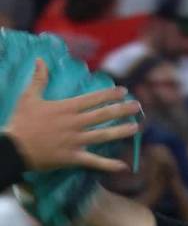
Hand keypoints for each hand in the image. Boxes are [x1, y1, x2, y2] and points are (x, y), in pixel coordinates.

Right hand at [4, 59, 140, 171]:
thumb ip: (39, 79)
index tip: (124, 91)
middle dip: (122, 110)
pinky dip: (108, 165)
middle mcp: (75, 123)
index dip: (110, 94)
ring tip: (136, 127)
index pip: (93, 99)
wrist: (11, 148)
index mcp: (67, 108)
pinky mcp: (72, 157)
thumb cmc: (21, 122)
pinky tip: (124, 166)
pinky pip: (93, 161)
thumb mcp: (28, 97)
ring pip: (103, 135)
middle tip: (138, 106)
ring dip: (121, 131)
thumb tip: (40, 60)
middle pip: (103, 115)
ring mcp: (75, 141)